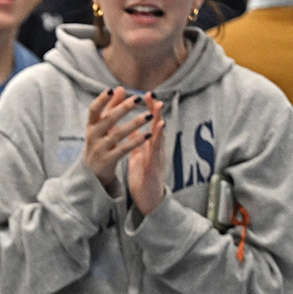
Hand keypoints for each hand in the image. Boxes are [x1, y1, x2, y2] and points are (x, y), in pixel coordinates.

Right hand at [84, 87, 154, 193]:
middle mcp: (93, 137)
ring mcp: (99, 149)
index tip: (112, 90)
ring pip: (118, 134)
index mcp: (91, 126)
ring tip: (149, 115)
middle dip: (123, 109)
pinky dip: (136, 142)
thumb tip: (120, 88)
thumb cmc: (100, 143)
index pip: (93, 110)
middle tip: (138, 99)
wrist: (93, 172)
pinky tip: (148, 135)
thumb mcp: (102, 126)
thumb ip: (111, 107)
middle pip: (108, 120)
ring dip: (134, 124)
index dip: (101, 100)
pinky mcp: (108, 160)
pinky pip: (123, 149)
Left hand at [127, 92, 166, 214]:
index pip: (149, 124)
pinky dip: (157, 141)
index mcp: (149, 145)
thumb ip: (138, 142)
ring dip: (159, 122)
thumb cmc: (144, 176)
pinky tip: (157, 132)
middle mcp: (155, 149)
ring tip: (158, 108)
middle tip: (154, 95)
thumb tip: (134, 128)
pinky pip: (155, 153)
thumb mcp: (138, 156)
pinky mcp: (154, 167)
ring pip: (158, 137)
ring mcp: (156, 157)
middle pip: (156, 126)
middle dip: (155, 111)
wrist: (147, 198)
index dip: (148, 110)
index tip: (144, 95)